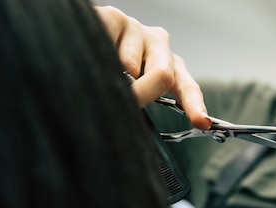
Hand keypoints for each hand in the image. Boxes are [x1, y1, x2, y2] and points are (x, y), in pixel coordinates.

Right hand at [95, 6, 210, 128]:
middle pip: (164, 75)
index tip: (201, 122)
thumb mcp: (127, 93)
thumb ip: (137, 103)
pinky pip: (107, 48)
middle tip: (126, 102)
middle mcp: (158, 45)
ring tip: (96, 74)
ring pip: (129, 66)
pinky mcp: (115, 17)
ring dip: (111, 78)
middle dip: (144, 94)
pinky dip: (96, 60)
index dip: (194, 106)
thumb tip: (134, 115)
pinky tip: (88, 56)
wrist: (74, 37)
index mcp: (168, 67)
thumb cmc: (104, 73)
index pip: (186, 88)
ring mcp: (138, 29)